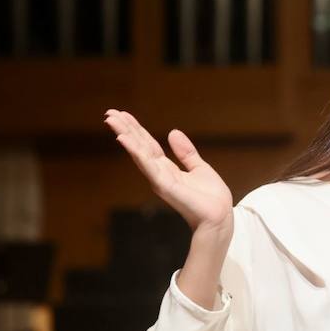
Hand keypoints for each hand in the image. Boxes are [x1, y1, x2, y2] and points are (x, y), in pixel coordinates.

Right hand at [104, 109, 232, 233]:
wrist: (220, 216)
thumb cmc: (211, 198)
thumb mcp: (199, 168)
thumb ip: (186, 152)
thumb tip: (173, 132)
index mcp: (167, 168)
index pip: (147, 145)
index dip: (136, 129)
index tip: (123, 114)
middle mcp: (159, 173)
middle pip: (139, 146)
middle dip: (125, 129)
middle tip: (109, 113)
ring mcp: (160, 179)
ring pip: (139, 153)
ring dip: (125, 136)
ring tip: (111, 120)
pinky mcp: (164, 185)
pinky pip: (148, 165)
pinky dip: (135, 151)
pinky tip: (124, 139)